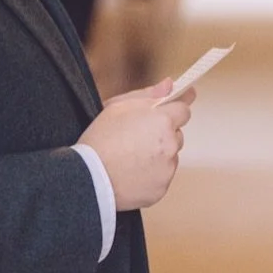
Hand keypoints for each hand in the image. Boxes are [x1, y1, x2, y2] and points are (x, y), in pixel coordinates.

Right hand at [78, 80, 195, 212]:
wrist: (88, 177)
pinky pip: (162, 177)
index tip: (172, 110)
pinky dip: (152, 175)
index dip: (174, 110)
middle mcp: (170, 144)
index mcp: (162, 121)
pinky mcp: (161, 188)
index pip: (183, 110)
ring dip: (158, 155)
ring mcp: (167, 168)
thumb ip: (148, 95)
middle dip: (163, 134)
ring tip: (130, 157)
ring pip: (170, 156)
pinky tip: (131, 172)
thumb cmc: (100, 139)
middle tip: (138, 137)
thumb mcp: (118, 107)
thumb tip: (170, 84)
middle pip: (176, 135)